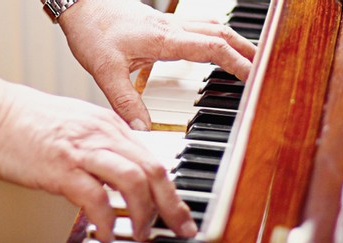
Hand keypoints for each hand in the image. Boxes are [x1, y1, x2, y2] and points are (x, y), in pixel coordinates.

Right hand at [0, 50, 196, 242]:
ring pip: (135, 181)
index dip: (171, 187)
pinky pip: (97, 198)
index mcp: (110, 125)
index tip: (177, 209)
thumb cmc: (27, 120)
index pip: (154, 157)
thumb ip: (101, 145)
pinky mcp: (63, 168)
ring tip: (141, 234)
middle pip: (155, 170)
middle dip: (173, 204)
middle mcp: (104, 135)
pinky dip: (105, 221)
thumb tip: (116, 172)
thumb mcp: (77, 124)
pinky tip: (104, 234)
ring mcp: (85, 151)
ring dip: (144, 213)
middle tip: (181, 227)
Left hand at [59, 0, 256, 129]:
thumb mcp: (106, 71)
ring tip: (248, 59)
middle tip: (264, 69)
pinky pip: (198, 27)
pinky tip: (212, 48)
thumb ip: (126, 102)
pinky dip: (214, 37)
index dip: (238, 63)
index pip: (213, 49)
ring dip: (233, 42)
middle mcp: (172, 28)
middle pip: (221, 34)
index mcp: (165, 40)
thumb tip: (144, 130)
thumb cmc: (91, 30)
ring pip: (212, 27)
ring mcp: (168, 23)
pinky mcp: (160, 23)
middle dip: (246, 51)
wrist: (78, 2)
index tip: (255, 78)